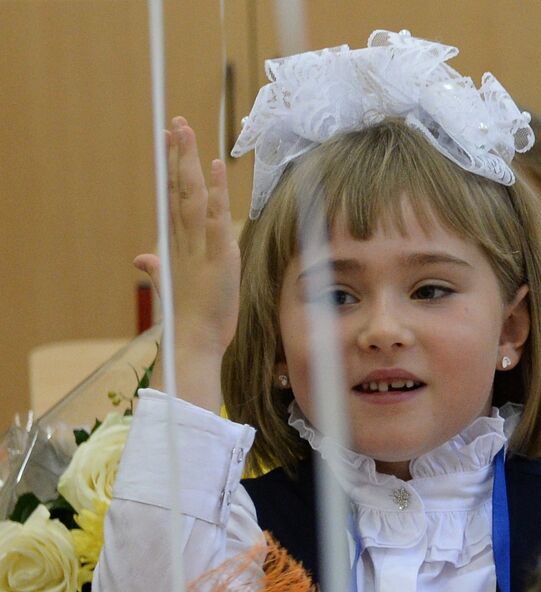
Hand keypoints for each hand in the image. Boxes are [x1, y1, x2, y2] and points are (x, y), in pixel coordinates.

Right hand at [135, 117, 239, 410]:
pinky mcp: (218, 253)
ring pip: (192, 194)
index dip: (171, 169)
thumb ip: (157, 266)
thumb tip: (141, 258)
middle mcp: (183, 238)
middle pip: (178, 188)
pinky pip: (215, 215)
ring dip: (189, 161)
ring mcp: (199, 244)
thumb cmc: (188, 314)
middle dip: (177, 154)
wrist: (193, 338)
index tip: (168, 142)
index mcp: (176, 243)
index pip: (172, 197)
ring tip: (186, 131)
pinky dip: (215, 190)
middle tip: (176, 123)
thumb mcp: (172, 284)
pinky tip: (214, 165)